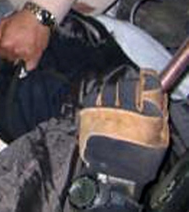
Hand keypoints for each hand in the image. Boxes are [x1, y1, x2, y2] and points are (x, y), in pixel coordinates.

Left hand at [0, 9, 50, 69]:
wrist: (37, 17)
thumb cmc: (21, 18)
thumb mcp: (3, 24)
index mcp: (6, 44)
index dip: (1, 50)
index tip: (4, 46)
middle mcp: (15, 51)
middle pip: (7, 59)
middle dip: (8, 53)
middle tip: (14, 45)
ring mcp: (26, 55)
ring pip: (17, 63)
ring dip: (17, 58)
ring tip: (20, 48)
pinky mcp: (36, 56)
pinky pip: (29, 67)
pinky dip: (26, 65)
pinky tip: (26, 58)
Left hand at [79, 65, 168, 189]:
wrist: (112, 175)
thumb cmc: (138, 161)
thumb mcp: (161, 139)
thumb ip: (161, 114)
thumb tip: (160, 93)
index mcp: (147, 117)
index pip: (149, 84)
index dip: (149, 77)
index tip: (148, 75)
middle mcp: (125, 110)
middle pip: (129, 84)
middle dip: (132, 88)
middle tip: (133, 97)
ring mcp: (104, 110)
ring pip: (111, 88)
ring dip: (116, 93)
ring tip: (118, 106)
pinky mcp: (88, 113)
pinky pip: (95, 95)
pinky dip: (100, 98)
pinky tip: (104, 109)